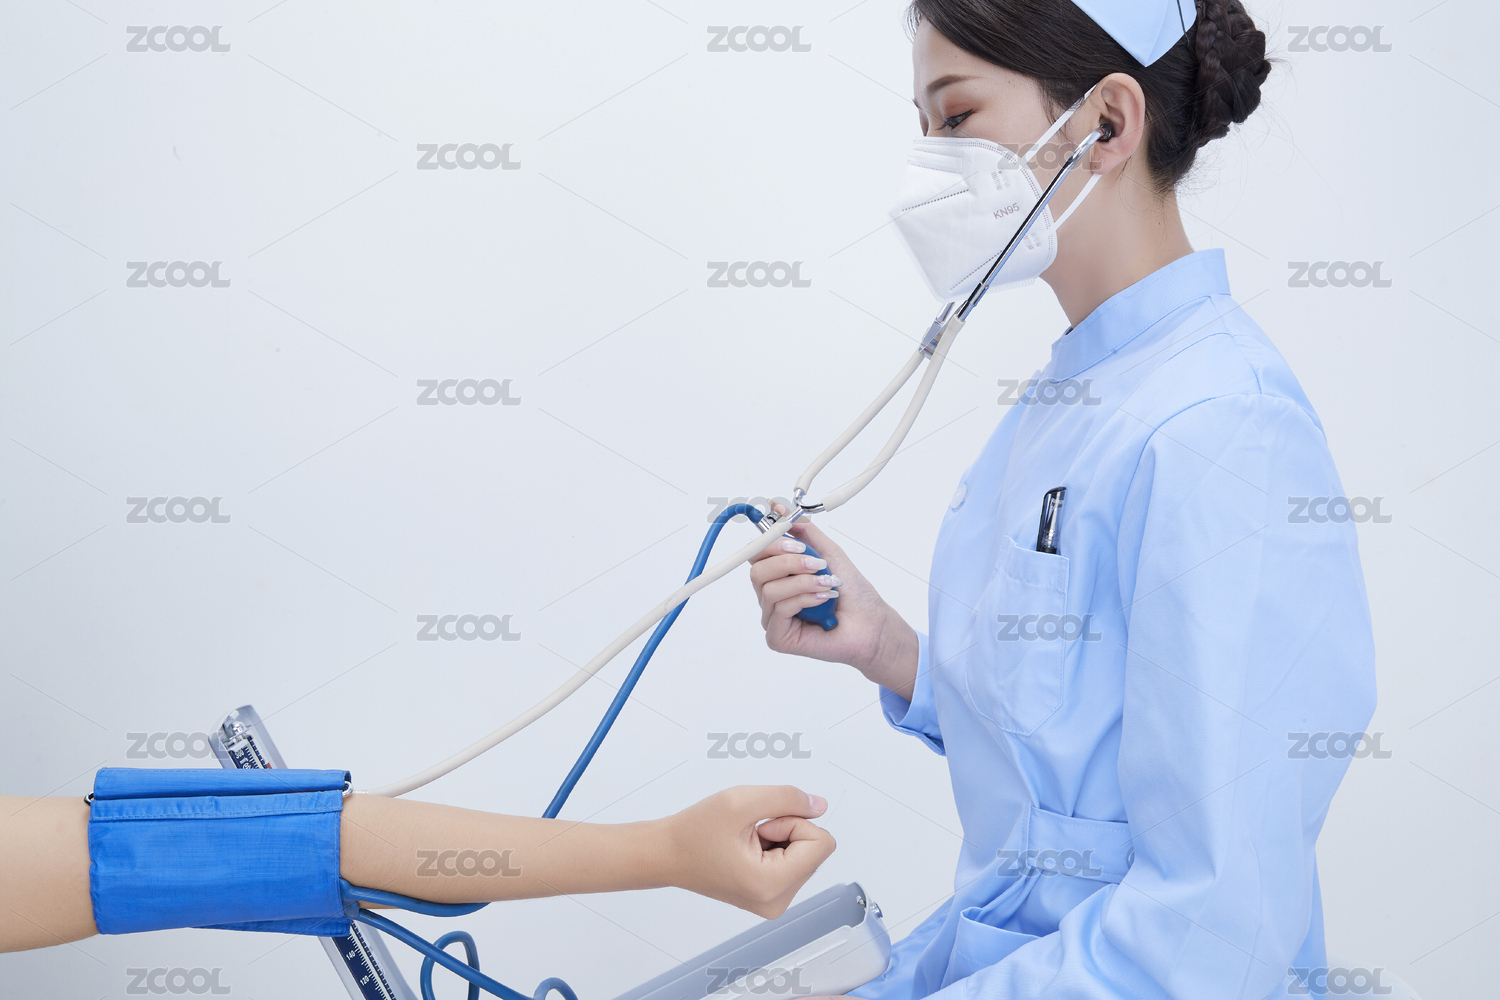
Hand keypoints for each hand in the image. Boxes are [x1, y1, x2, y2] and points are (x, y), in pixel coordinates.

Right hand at [665, 785, 834, 917]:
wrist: (666, 854)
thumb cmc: (694, 832)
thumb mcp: (742, 800)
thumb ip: (788, 798)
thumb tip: (820, 805)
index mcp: (771, 885)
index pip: (822, 843)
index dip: (795, 822)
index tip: (762, 825)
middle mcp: (776, 902)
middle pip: (815, 850)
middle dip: (787, 830)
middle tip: (750, 832)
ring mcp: (773, 903)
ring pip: (805, 855)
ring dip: (780, 838)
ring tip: (745, 841)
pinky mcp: (769, 897)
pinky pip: (793, 863)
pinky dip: (775, 848)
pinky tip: (746, 849)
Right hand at [748, 506, 917, 697]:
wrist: (871, 624)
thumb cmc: (853, 593)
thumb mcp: (828, 552)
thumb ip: (803, 531)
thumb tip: (778, 508)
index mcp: (779, 576)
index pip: (756, 554)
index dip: (769, 542)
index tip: (794, 540)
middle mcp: (772, 596)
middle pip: (756, 570)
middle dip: (787, 561)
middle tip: (816, 563)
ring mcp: (773, 618)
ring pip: (768, 589)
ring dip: (802, 581)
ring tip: (827, 583)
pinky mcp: (778, 637)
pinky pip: (779, 609)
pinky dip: (804, 599)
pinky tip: (823, 599)